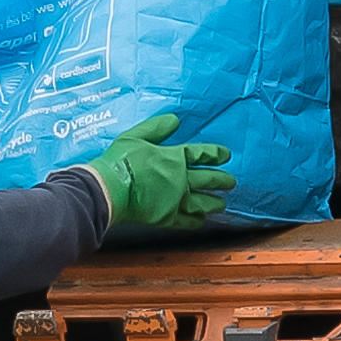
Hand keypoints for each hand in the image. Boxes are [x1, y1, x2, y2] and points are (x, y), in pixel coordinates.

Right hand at [90, 121, 233, 233]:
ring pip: (202, 202)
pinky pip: (186, 221)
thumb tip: (175, 119)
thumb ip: (156, 127)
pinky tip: (201, 221)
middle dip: (222, 180)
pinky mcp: (167, 218)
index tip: (226, 155)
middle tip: (231, 182)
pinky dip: (196, 221)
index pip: (200, 154)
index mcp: (174, 158)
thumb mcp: (136, 136)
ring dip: (214, 203)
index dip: (215, 154)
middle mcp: (180, 180)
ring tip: (222, 205)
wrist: (108, 189)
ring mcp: (175, 200)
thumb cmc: (120, 161)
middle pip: (207, 179)